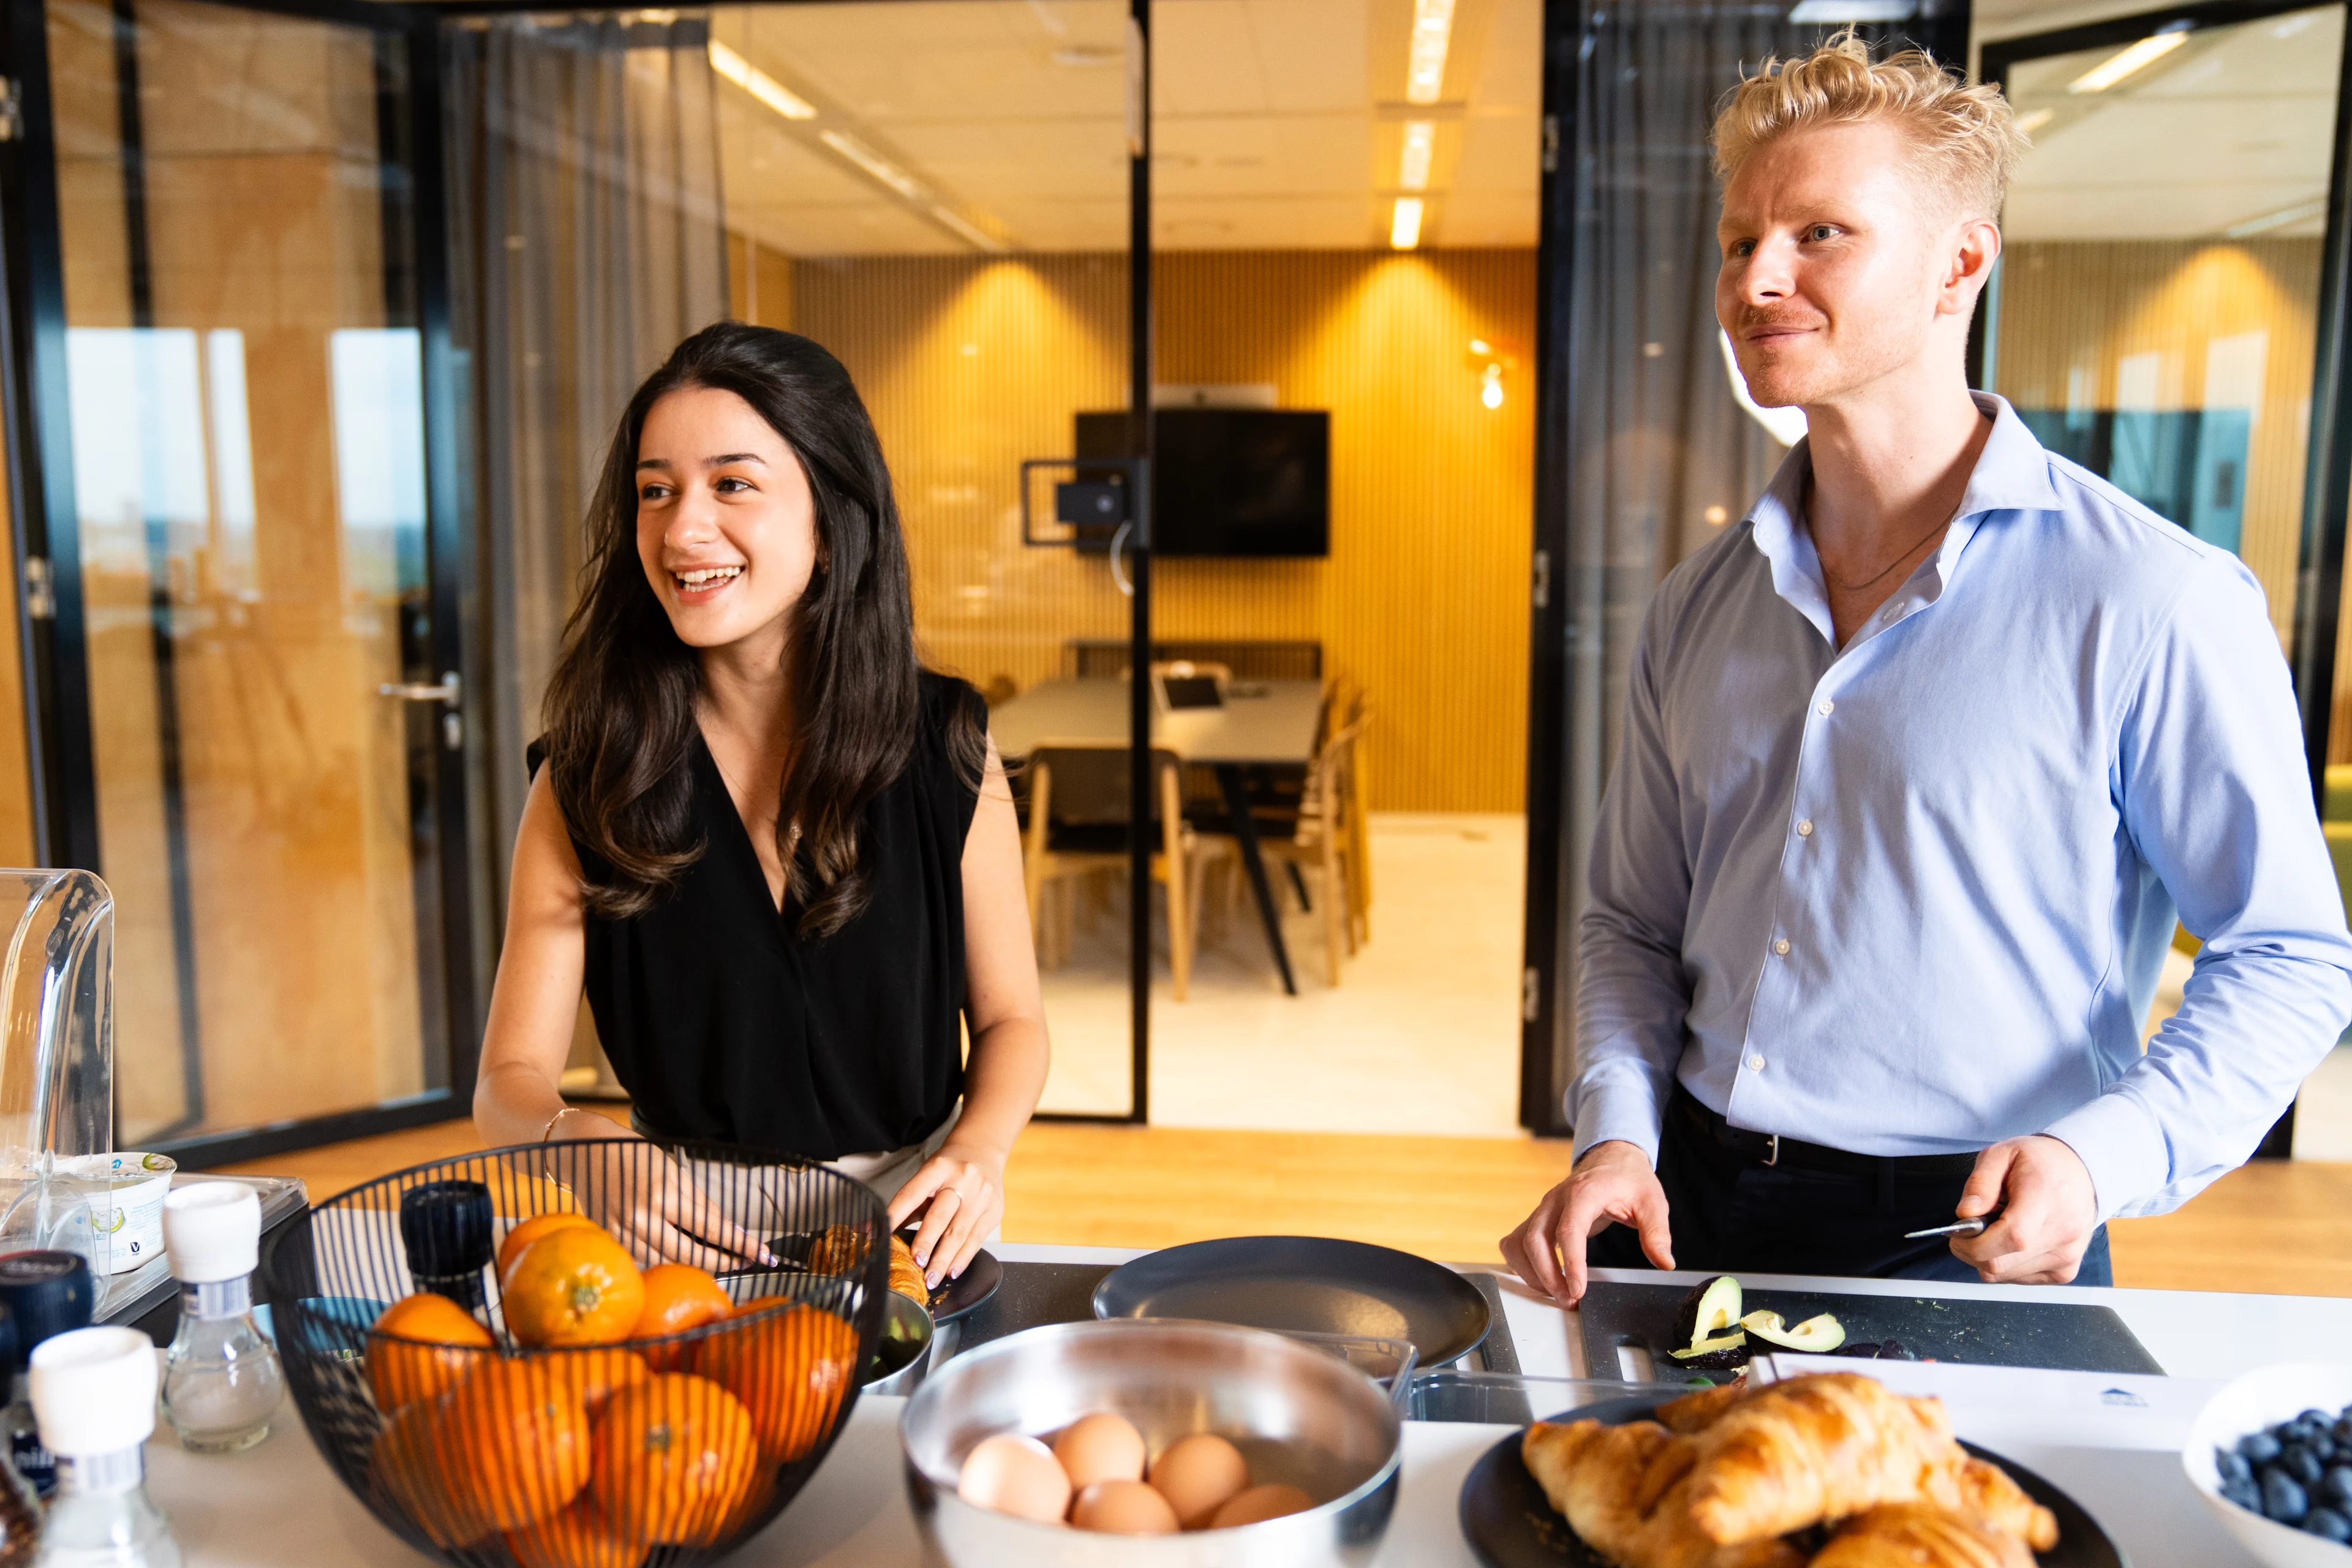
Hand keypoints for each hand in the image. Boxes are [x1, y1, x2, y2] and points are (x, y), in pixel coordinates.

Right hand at [549, 1109, 775, 1270]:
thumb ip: (698, 1203)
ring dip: (697, 1263)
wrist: (583, 1150)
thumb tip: (729, 1231)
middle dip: (724, 1261)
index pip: (711, 1228)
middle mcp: (643, 1216)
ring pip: (668, 1261)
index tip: (762, 1253)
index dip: (739, 1244)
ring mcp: (623, 1230)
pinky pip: (645, 1258)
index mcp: (664, 1193)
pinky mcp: (610, 1239)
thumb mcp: (672, 1170)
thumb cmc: (633, 1154)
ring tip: (722, 1260)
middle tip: (746, 1261)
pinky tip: (683, 1256)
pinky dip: (666, 1259)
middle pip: (691, 1253)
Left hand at [888, 1141, 1006, 1287]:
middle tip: (916, 1263)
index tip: (881, 1235)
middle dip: (926, 1242)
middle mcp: (961, 1179)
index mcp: (937, 1168)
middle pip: (940, 1215)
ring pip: (959, 1232)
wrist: (983, 1151)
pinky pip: (977, 1239)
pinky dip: (963, 1258)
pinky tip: (952, 1271)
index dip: (896, 1215)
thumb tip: (873, 1230)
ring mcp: (981, 1195)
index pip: (912, 1194)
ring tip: (931, 1278)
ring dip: (944, 1259)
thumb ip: (906, 1205)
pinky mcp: (994, 1210)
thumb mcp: (926, 1178)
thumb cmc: (948, 1169)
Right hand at [1499, 1140, 1673, 1305]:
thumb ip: (1657, 1233)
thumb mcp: (1652, 1202)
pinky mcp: (1538, 1217)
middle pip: (1535, 1239)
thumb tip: (1664, 1262)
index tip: (1578, 1290)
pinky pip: (1515, 1241)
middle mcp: (1556, 1199)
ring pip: (1520, 1242)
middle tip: (1571, 1299)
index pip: (1569, 1229)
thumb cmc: (1629, 1179)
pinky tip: (1540, 1279)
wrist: (1611, 1158)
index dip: (1570, 1262)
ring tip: (1557, 1294)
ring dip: (1532, 1273)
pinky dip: (1520, 1264)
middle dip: (1548, 1276)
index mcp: (1584, 1192)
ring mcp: (1543, 1208)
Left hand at [1948, 1135, 2097, 1283]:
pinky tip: (2014, 1239)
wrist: (2080, 1172)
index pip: (2010, 1237)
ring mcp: (2066, 1257)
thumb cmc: (2041, 1162)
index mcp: (2046, 1200)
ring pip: (2005, 1275)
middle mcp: (2062, 1234)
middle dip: (1972, 1249)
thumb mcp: (2001, 1153)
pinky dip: (2006, 1263)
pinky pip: (2019, 1278)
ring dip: (1989, 1256)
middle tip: (1973, 1227)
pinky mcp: (2064, 1271)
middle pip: (2001, 1263)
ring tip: (2000, 1227)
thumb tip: (1965, 1213)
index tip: (1957, 1233)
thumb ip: (1980, 1183)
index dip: (1974, 1242)